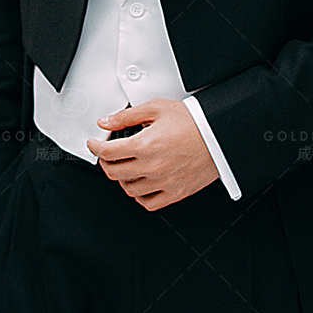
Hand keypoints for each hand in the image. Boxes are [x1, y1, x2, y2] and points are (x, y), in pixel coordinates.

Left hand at [87, 98, 219, 209]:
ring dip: (121, 179)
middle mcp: (152, 167)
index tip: (94, 144)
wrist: (219, 135)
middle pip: (114, 172)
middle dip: (105, 162)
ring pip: (129, 189)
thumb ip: (127, 116)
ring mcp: (163, 182)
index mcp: (144, 145)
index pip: (107, 152)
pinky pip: (149, 203)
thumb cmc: (193, 122)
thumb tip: (106, 121)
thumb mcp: (156, 108)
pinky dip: (139, 196)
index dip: (95, 147)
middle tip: (106, 155)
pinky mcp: (175, 192)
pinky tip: (139, 185)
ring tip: (124, 168)